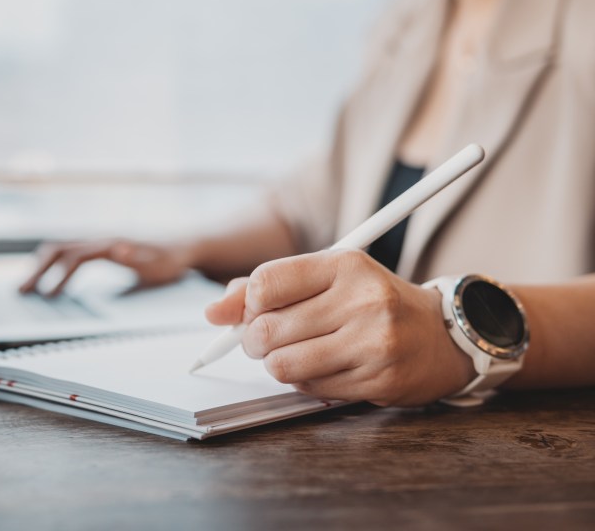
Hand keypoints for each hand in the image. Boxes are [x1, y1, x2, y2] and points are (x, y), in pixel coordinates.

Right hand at [19, 239, 191, 295]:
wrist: (185, 246)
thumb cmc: (171, 259)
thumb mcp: (158, 264)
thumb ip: (137, 258)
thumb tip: (116, 250)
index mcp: (111, 245)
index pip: (74, 257)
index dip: (58, 276)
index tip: (47, 296)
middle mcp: (101, 240)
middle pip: (59, 249)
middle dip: (38, 270)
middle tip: (22, 291)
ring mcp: (100, 242)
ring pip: (62, 248)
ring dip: (42, 266)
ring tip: (28, 287)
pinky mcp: (103, 247)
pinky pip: (71, 253)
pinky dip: (55, 264)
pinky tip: (51, 280)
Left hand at [205, 250, 475, 406]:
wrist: (440, 335)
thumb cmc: (372, 302)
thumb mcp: (326, 279)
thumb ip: (267, 288)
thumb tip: (213, 312)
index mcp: (345, 264)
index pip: (266, 282)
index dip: (248, 304)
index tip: (255, 311)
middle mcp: (362, 299)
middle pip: (267, 329)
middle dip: (254, 340)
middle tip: (266, 339)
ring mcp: (373, 342)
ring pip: (282, 365)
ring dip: (276, 365)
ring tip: (294, 354)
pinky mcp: (378, 379)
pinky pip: (309, 388)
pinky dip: (303, 382)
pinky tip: (322, 367)